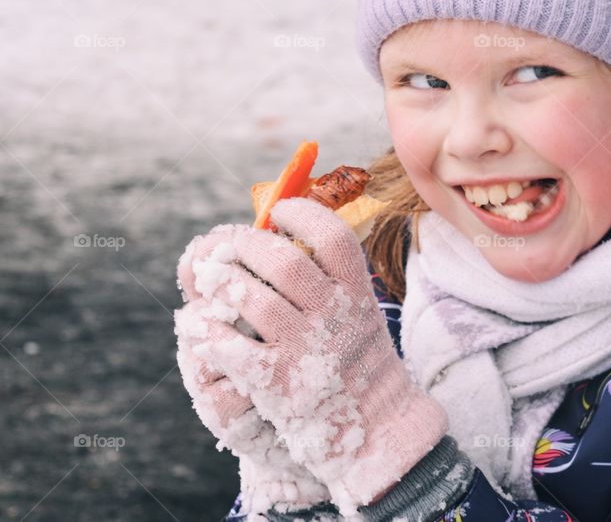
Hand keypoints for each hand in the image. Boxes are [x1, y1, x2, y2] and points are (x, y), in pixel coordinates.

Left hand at [192, 199, 448, 514]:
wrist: (378, 427)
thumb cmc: (360, 360)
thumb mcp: (362, 310)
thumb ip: (333, 276)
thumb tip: (283, 231)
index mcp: (358, 291)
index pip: (331, 235)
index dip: (301, 213)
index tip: (279, 211)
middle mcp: (335, 315)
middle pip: (282, 260)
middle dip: (245, 245)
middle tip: (230, 246)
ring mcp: (307, 349)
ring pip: (252, 298)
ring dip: (222, 282)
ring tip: (211, 278)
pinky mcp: (279, 384)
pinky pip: (231, 347)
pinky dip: (209, 332)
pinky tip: (202, 327)